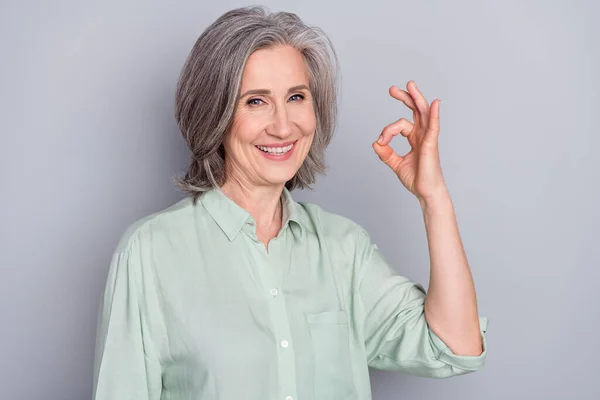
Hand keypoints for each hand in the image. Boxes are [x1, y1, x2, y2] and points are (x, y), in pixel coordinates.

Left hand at [372, 81, 447, 203]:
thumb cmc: (416, 179)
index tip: (381, 140)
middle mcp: (422, 135)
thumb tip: (375, 143)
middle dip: (405, 98)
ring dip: (417, 98)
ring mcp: (428, 138)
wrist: (425, 193)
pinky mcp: (431, 145)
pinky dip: (434, 114)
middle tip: (392, 89)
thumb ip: (386, 153)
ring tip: (410, 85)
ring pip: (424, 113)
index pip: (400, 125)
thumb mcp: (396, 164)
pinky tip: (435, 104)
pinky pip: (433, 127)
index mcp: (415, 139)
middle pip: (415, 110)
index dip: (388, 130)